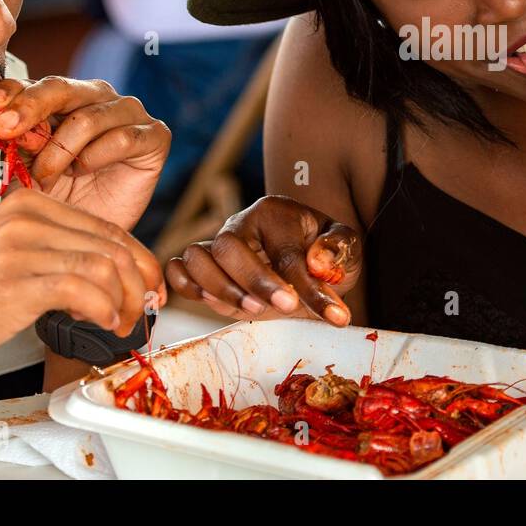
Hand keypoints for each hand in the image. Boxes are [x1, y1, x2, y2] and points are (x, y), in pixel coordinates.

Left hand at [0, 77, 169, 233]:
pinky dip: (96, 158)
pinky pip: (123, 138)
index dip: (10, 92)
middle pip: (61, 88)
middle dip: (29, 107)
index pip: (34, 84)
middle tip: (6, 128)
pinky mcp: (155, 135)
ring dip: (60, 150)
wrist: (91, 236)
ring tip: (47, 177)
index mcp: (64, 98)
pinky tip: (84, 173)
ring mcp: (129, 113)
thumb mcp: (27, 167)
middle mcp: (97, 97)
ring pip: (88, 118)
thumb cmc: (60, 199)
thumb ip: (16, 140)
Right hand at [0, 188, 165, 371]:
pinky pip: (83, 288)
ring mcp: (20, 248)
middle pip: (112, 245)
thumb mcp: (13, 256)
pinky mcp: (15, 282)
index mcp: (30, 204)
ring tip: (120, 323)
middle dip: (140, 282)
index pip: (106, 227)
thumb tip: (117, 276)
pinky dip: (105, 308)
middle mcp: (27, 218)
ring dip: (125, 301)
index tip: (150, 286)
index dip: (139, 259)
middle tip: (143, 310)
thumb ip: (58, 253)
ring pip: (104, 266)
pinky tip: (103, 323)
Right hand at [165, 196, 361, 326]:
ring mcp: (219, 246)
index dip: (306, 285)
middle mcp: (241, 224)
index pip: (284, 251)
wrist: (309, 262)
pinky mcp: (207, 269)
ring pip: (197, 257)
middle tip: (287, 308)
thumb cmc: (326, 253)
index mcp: (275, 213)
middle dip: (255, 282)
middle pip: (228, 246)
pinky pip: (178, 269)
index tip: (331, 313)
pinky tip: (212, 303)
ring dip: (220, 289)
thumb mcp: (347, 247)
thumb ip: (339, 249)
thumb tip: (317, 263)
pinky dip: (185, 287)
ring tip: (254, 309)